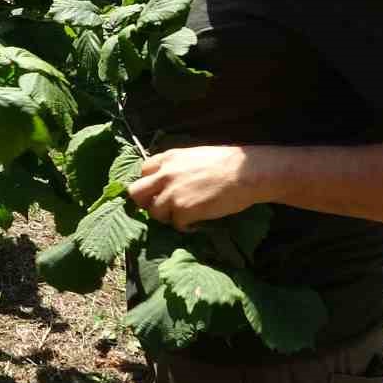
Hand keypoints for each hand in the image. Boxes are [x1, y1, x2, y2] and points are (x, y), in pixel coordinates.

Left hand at [126, 145, 268, 230]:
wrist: (246, 172)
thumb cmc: (227, 162)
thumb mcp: (194, 156)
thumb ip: (176, 166)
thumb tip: (169, 179)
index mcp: (167, 158)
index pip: (143, 172)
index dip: (151, 183)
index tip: (160, 190)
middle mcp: (164, 175)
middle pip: (136, 193)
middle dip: (147, 202)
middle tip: (162, 207)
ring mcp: (171, 194)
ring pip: (154, 212)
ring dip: (166, 216)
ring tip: (183, 216)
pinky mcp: (183, 211)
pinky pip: (175, 225)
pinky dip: (184, 227)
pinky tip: (195, 224)